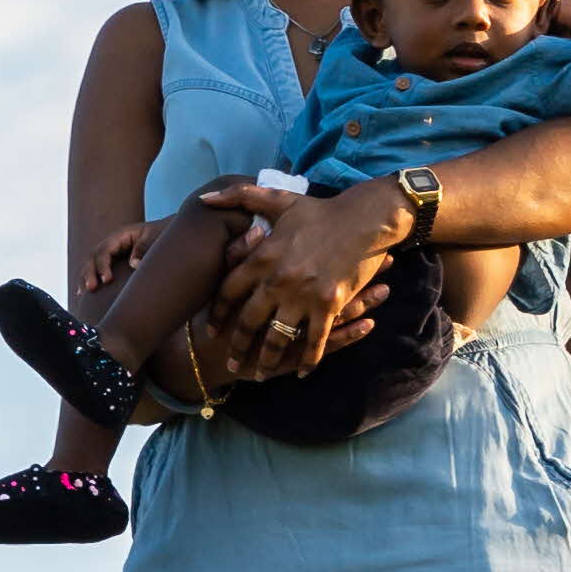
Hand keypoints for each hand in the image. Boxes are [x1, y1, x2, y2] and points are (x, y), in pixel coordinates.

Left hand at [170, 177, 409, 388]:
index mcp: (261, 256)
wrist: (365, 219)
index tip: (211, 330)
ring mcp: (302, 295)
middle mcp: (277, 280)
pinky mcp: (328, 305)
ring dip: (268, 360)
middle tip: (231, 364)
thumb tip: (206, 198)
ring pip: (278, 338)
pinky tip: (302, 371)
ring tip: (261, 374)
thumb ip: (240, 197)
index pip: (229, 292)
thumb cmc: (321, 210)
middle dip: (237, 347)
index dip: (218, 315)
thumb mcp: (279, 198)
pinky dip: (308, 360)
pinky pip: (314, 341)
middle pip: (248, 322)